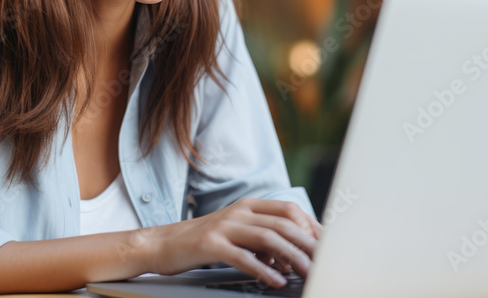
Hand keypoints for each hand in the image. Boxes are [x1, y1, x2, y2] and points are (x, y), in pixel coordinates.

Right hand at [146, 197, 322, 287]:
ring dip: (292, 257)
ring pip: (269, 238)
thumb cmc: (203, 242)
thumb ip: (263, 239)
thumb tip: (291, 258)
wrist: (162, 244)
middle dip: (308, 243)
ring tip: (306, 272)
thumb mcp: (236, 233)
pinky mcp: (211, 244)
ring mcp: (225, 226)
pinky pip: (243, 257)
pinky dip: (263, 270)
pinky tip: (275, 281)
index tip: (326, 246)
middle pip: (284, 223)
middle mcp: (239, 212)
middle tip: (324, 262)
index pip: (290, 210)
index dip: (311, 227)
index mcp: (248, 205)